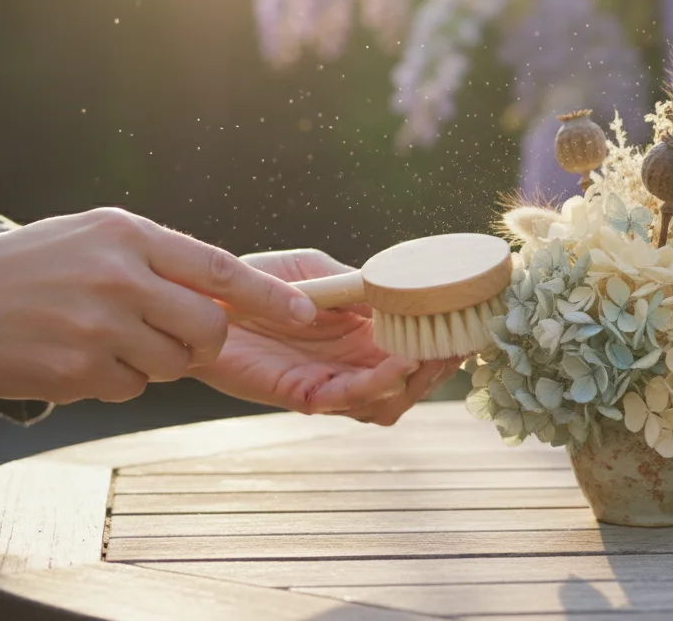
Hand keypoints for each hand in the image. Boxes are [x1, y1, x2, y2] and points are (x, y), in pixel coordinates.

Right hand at [0, 208, 316, 401]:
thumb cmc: (23, 266)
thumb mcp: (93, 237)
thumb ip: (157, 258)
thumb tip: (227, 289)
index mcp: (128, 234)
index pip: (220, 268)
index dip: (269, 297)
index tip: (307, 313)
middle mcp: (119, 278)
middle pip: (209, 328)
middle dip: (205, 340)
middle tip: (175, 334)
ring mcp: (99, 327)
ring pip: (174, 364)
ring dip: (153, 360)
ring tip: (103, 335)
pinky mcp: (78, 371)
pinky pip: (131, 388)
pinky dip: (114, 380)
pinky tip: (75, 355)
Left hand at [194, 249, 462, 423]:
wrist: (197, 301)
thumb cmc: (252, 281)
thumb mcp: (315, 270)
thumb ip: (356, 282)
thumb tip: (400, 290)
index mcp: (362, 334)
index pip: (419, 347)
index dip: (448, 341)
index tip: (475, 323)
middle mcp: (352, 364)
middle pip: (413, 383)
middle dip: (439, 366)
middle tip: (457, 343)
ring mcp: (329, 382)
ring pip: (388, 401)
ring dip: (413, 381)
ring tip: (426, 354)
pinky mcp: (301, 394)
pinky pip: (347, 401)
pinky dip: (376, 385)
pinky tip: (395, 363)